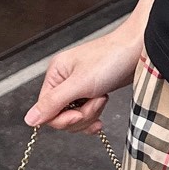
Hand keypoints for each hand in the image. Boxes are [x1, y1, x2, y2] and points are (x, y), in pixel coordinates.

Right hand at [23, 20, 143, 133]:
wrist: (139, 50)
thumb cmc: (111, 58)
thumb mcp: (79, 84)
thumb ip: (53, 103)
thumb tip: (29, 119)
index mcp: (55, 74)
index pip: (46, 110)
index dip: (63, 118)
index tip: (78, 115)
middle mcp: (64, 81)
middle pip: (61, 116)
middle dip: (80, 115)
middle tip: (95, 102)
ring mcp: (79, 87)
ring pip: (75, 117)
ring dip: (91, 114)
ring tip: (102, 99)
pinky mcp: (92, 92)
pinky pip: (86, 114)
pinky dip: (94, 116)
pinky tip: (101, 115)